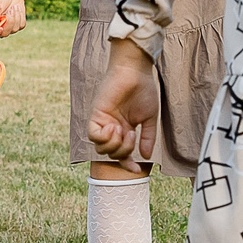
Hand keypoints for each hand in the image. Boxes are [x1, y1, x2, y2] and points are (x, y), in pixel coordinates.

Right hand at [0, 0, 26, 40]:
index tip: (0, 27)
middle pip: (3, 34)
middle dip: (8, 23)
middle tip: (9, 10)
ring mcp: (7, 28)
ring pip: (13, 30)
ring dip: (15, 17)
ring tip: (13, 7)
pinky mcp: (17, 25)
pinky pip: (21, 25)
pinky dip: (20, 16)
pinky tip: (17, 9)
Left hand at [85, 38, 158, 164]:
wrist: (135, 72)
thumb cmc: (144, 90)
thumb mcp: (149, 118)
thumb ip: (147, 137)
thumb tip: (146, 156)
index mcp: (126, 129)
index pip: (123, 153)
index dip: (128, 164)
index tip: (136, 170)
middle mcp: (113, 128)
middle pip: (112, 154)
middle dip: (123, 151)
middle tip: (132, 135)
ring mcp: (104, 122)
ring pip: (101, 148)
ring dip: (115, 144)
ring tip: (123, 130)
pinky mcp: (96, 115)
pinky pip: (93, 136)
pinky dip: (104, 137)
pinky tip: (114, 127)